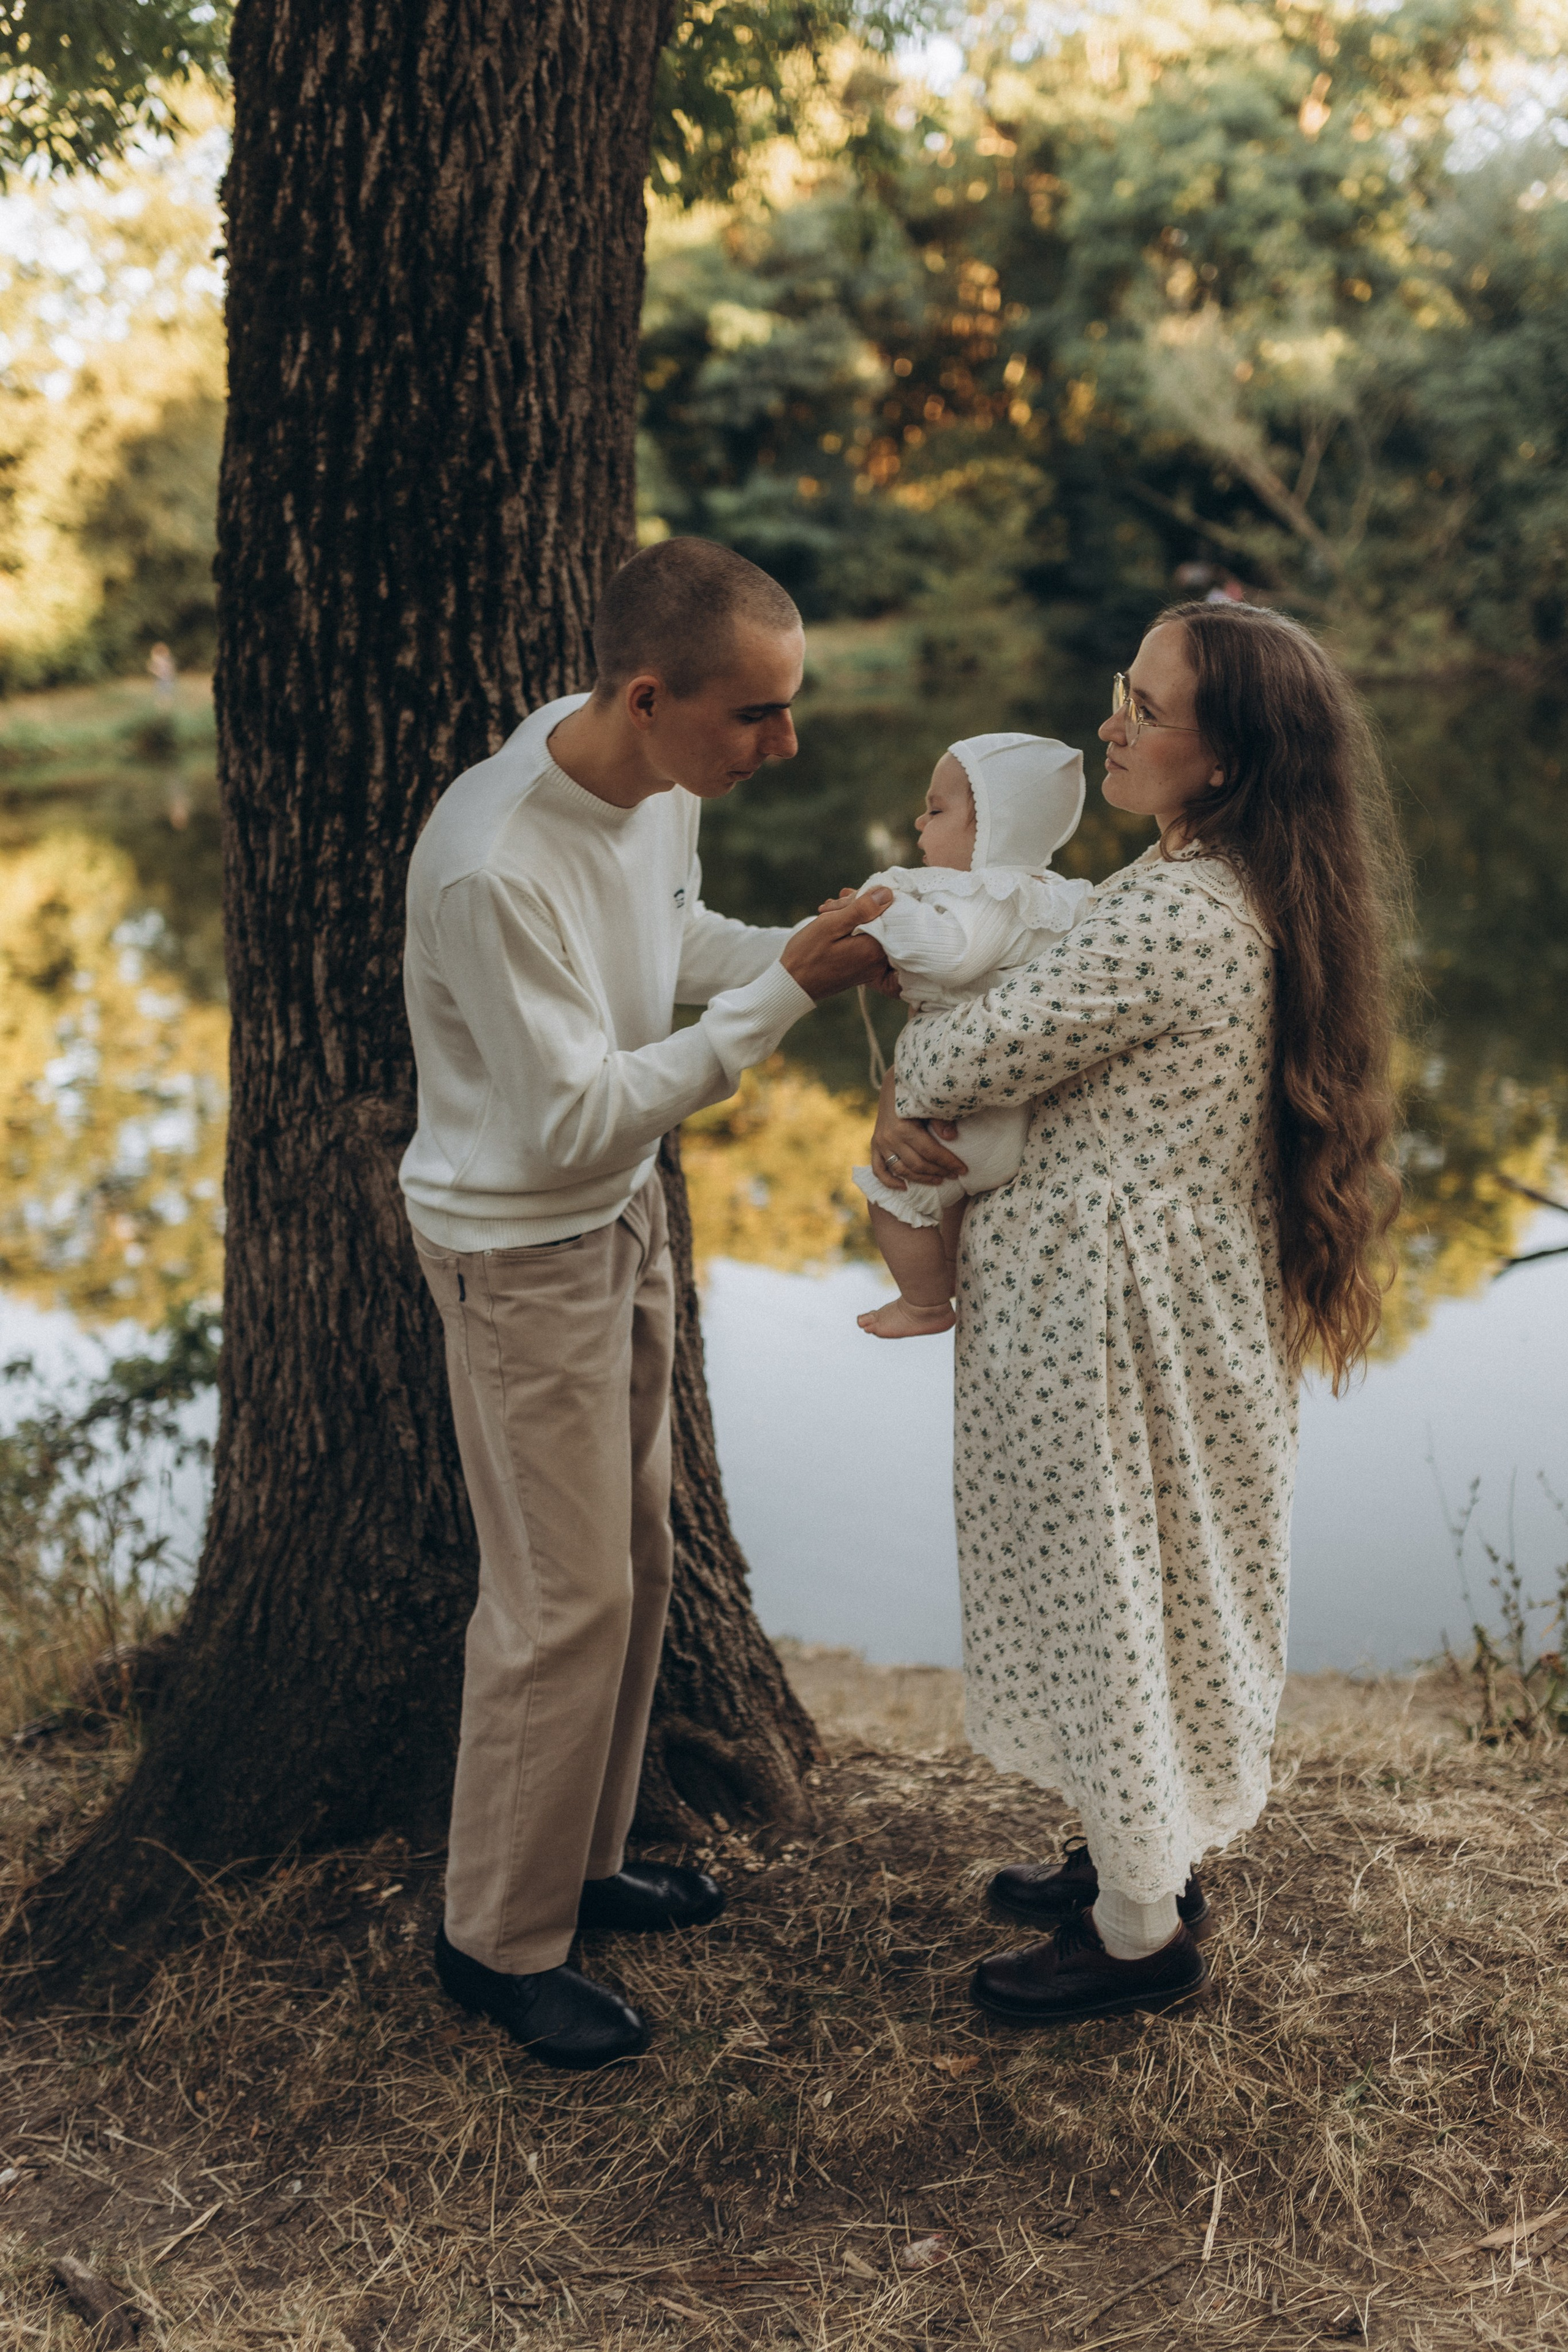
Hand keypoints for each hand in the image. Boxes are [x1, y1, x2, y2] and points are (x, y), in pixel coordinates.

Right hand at [782, 888, 893, 1001]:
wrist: (793, 984)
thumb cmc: (806, 955)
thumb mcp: (830, 925)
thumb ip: (861, 909)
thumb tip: (887, 893)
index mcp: (874, 949)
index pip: (884, 912)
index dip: (865, 899)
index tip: (843, 898)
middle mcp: (879, 960)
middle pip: (879, 921)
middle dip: (857, 907)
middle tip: (831, 905)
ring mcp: (873, 966)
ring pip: (870, 929)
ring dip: (852, 917)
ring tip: (828, 911)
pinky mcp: (866, 968)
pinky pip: (864, 941)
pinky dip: (851, 930)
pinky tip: (835, 922)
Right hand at [870, 1069, 964, 1189]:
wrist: (892, 1085)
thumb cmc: (916, 1095)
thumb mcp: (928, 1104)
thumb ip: (940, 1120)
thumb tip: (952, 1137)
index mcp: (903, 1128)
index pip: (930, 1152)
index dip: (948, 1162)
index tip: (963, 1170)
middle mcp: (889, 1138)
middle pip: (917, 1164)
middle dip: (939, 1171)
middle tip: (954, 1175)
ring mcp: (879, 1143)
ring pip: (902, 1170)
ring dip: (921, 1178)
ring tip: (938, 1180)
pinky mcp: (874, 1146)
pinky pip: (879, 1170)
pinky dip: (889, 1181)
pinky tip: (904, 1188)